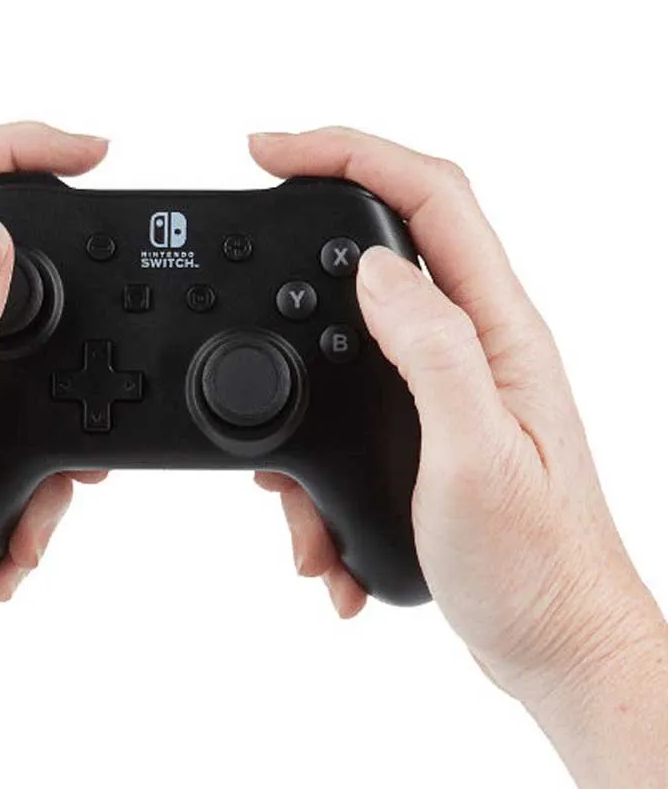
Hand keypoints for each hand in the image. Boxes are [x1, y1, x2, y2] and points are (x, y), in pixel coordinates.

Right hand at [249, 129, 666, 784]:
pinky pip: (347, 405)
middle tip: (245, 229)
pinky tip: (318, 529)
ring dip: (296, 392)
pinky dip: (311, 460)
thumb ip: (431, 350)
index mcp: (497, 331)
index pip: (428, 196)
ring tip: (283, 484)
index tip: (271, 152)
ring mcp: (448, 383)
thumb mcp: (475, 457)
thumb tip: (376, 270)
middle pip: (385, 238)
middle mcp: (475, 342)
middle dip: (305, 230)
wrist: (556, 648)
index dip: (348, 153)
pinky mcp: (424, 425)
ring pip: (349, 334)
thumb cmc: (535, 567)